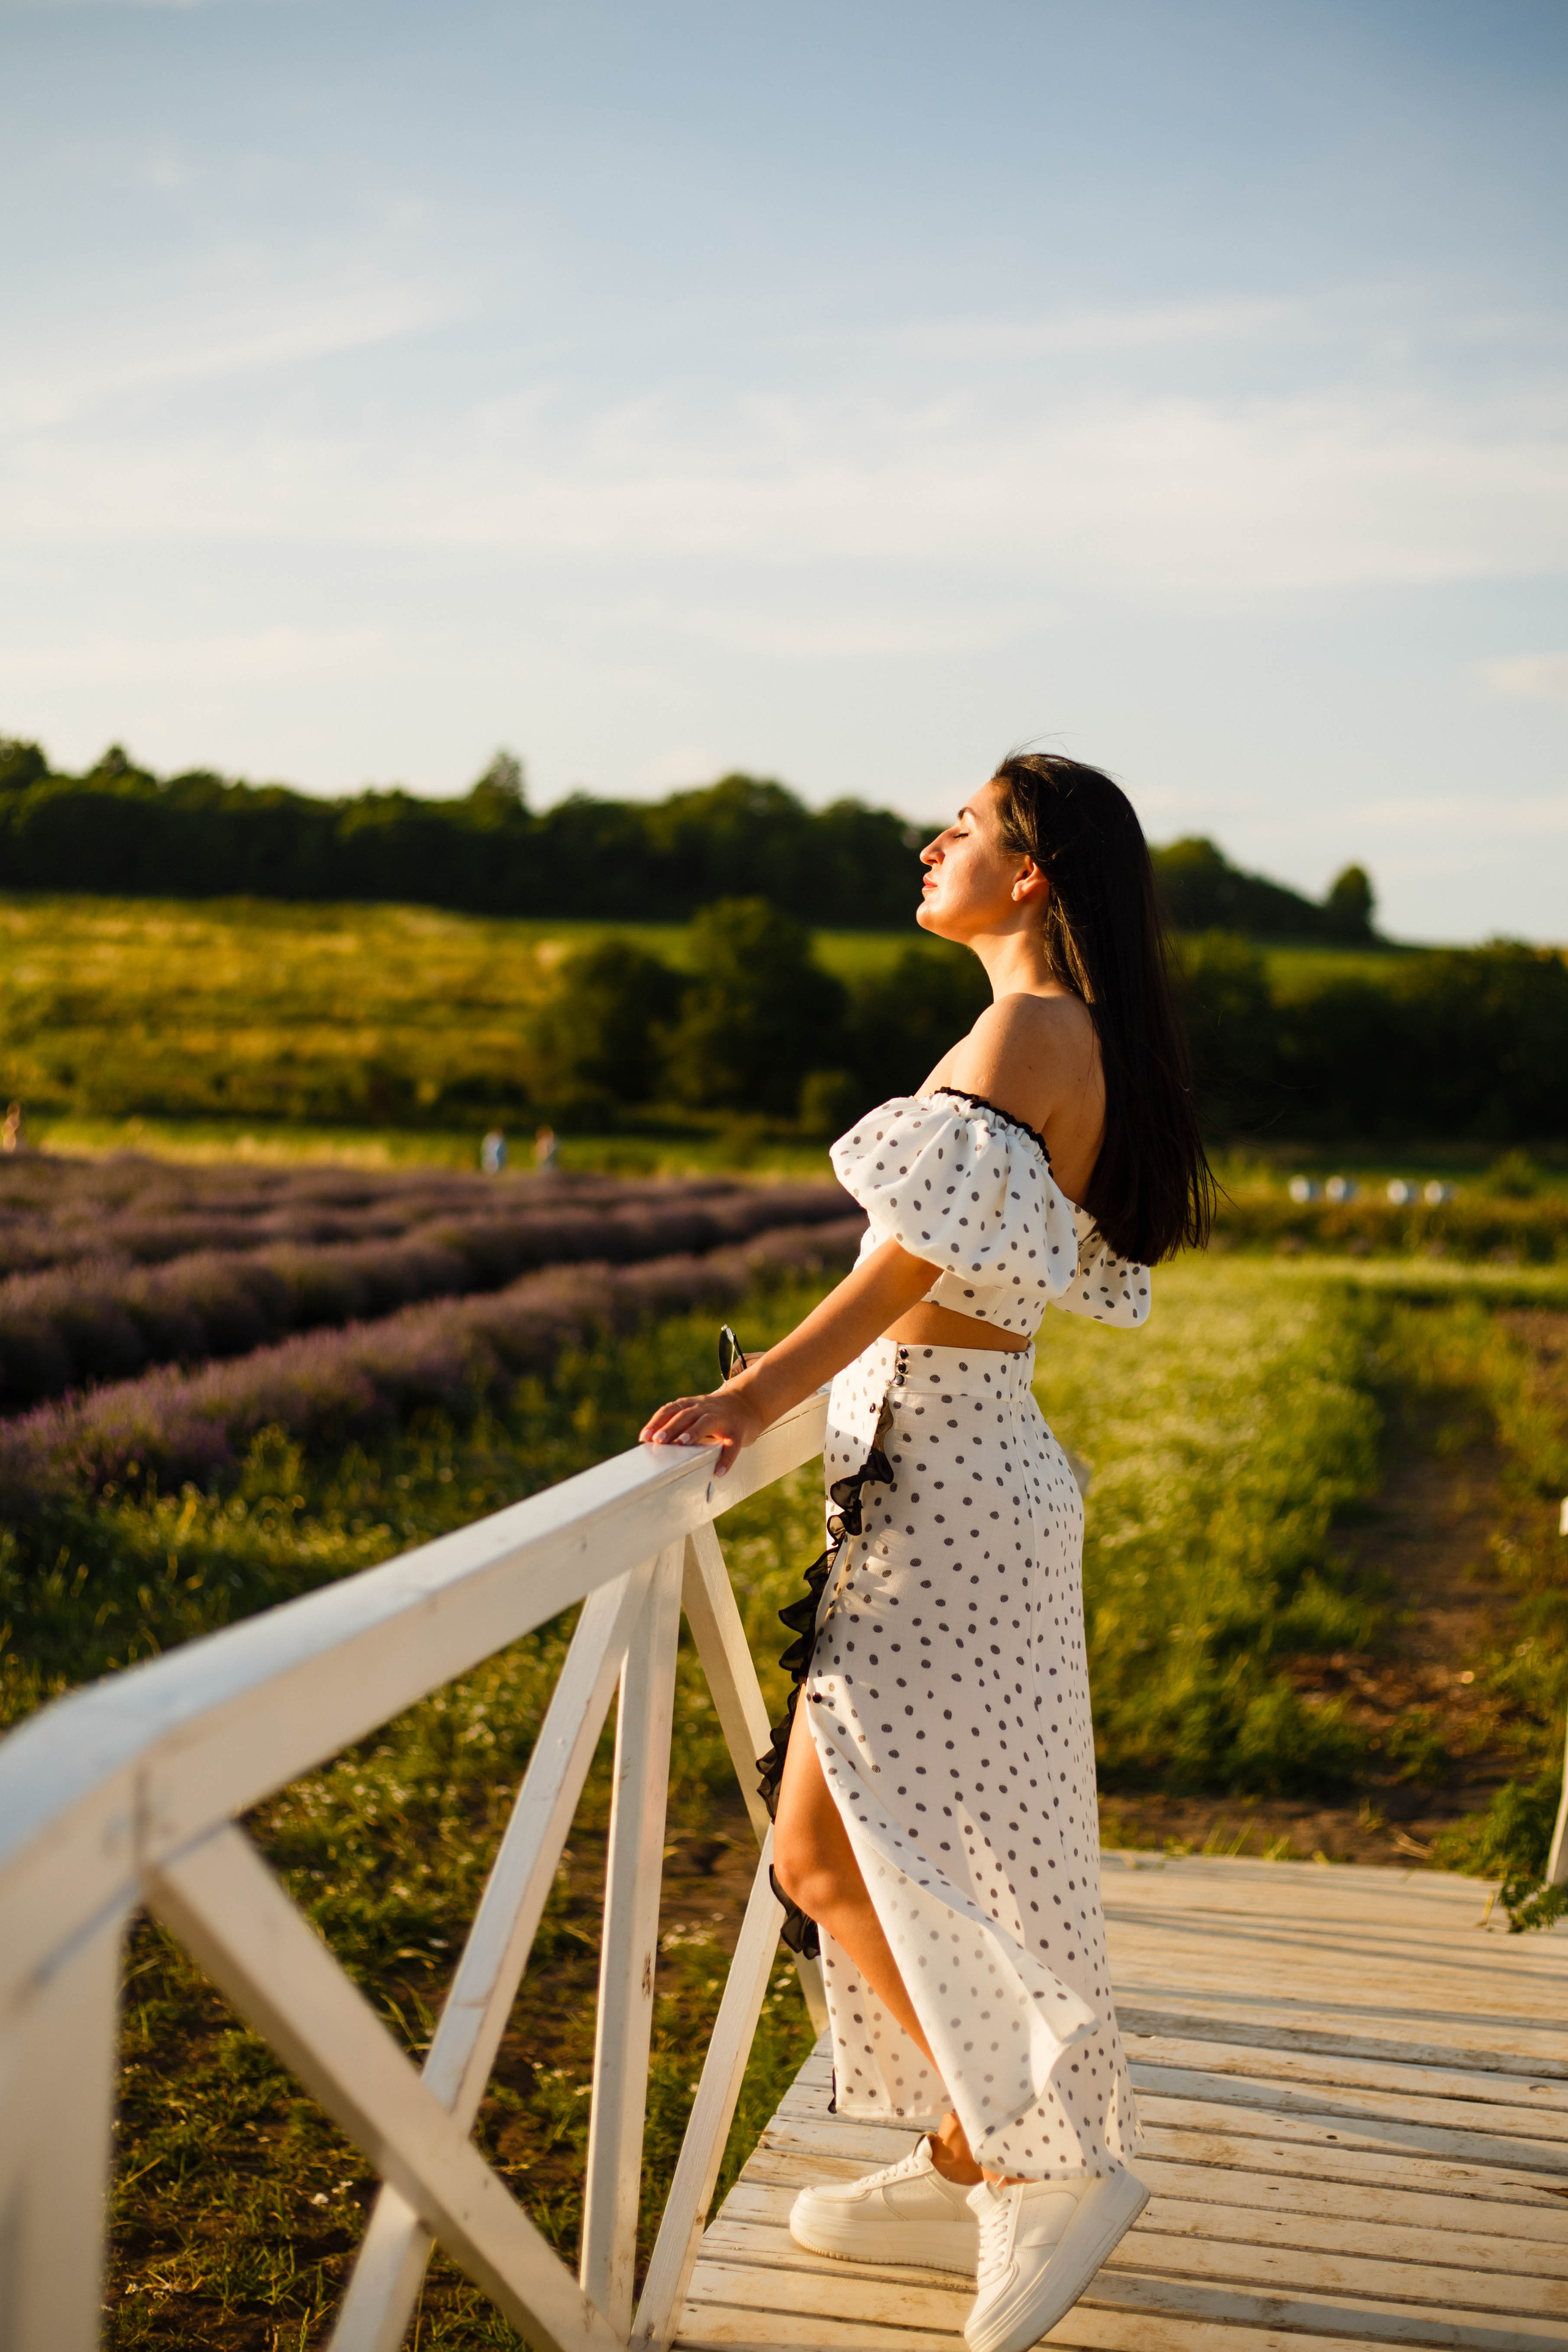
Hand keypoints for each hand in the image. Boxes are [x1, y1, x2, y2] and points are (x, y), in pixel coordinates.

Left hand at [638, 1387, 762, 1475]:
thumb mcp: (695, 1412)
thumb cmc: (715, 1413)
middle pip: (686, 1415)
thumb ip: (677, 1422)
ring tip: (682, 1444)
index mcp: (692, 1405)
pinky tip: (718, 1472)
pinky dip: (726, 1459)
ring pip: (706, 1422)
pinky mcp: (738, 1432)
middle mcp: (706, 1409)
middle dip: (671, 1427)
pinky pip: (732, 1446)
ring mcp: (723, 1419)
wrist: (749, 1403)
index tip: (644, 1437)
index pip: (671, 1410)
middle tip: (659, 1441)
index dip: (657, 1422)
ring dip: (693, 1432)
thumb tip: (649, 1441)